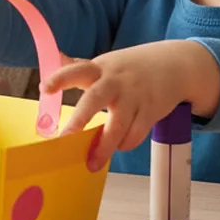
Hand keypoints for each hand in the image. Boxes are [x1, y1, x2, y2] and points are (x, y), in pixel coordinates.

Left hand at [45, 40, 219, 169]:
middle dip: (80, 119)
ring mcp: (134, 97)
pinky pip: (135, 134)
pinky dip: (125, 144)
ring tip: (92, 163)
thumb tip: (55, 56)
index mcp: (100, 68)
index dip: (61, 78)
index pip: (77, 70)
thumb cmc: (131, 67)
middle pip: (95, 99)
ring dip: (104, 146)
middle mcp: (115, 82)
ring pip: (118, 126)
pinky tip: (118, 146)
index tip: (44, 88)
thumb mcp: (107, 62)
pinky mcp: (150, 112)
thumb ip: (81, 65)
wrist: (175, 64)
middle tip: (65, 137)